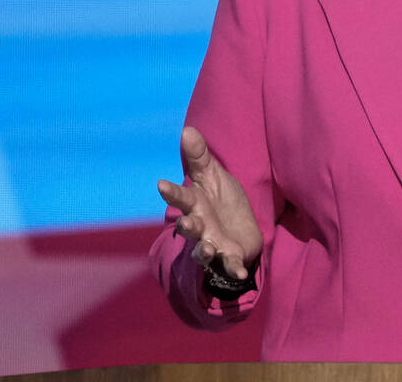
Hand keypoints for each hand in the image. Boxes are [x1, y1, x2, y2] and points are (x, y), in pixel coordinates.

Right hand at [157, 126, 263, 280]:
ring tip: (207, 248)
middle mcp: (199, 226)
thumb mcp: (214, 176)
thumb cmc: (222, 202)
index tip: (161, 184)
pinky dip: (234, 268)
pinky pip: (230, 265)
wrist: (240, 230)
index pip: (182, 197)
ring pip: (203, 249)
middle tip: (185, 220)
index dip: (172, 192)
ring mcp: (212, 243)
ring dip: (204, 250)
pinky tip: (239, 272)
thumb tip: (187, 129)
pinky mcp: (230, 257)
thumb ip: (200, 158)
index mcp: (195, 204)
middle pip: (189, 226)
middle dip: (187, 224)